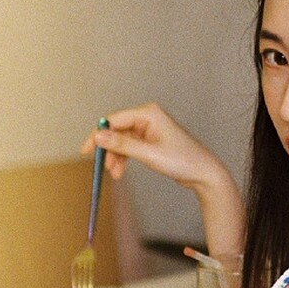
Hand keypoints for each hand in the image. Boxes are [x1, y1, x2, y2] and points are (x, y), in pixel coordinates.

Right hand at [82, 102, 223, 187]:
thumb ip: (122, 145)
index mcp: (148, 113)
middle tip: (101, 167)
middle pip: (116, 130)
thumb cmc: (181, 160)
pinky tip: (120, 172)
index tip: (86, 151)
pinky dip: (123, 159)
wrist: (202, 173)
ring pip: (121, 141)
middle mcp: (147, 116)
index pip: (113, 119)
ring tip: (115, 174)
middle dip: (108, 149)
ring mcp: (149, 128)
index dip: (97, 134)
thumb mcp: (148, 154)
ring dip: (115, 157)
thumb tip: (98, 136)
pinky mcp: (150, 140)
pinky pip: (129, 147)